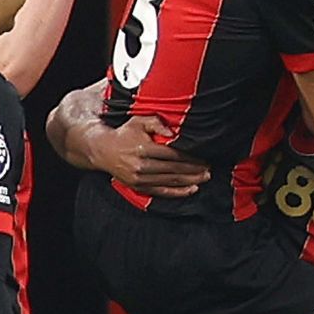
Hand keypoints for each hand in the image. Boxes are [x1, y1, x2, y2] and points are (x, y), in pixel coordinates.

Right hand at [93, 116, 208, 196]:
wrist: (103, 151)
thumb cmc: (124, 133)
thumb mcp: (138, 121)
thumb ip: (157, 123)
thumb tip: (174, 133)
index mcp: (144, 148)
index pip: (173, 155)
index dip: (190, 158)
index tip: (204, 158)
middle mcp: (142, 166)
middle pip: (174, 169)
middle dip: (194, 170)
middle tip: (209, 169)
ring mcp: (140, 179)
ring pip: (170, 181)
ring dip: (190, 181)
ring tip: (205, 178)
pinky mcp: (138, 187)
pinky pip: (162, 192)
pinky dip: (177, 192)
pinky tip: (191, 190)